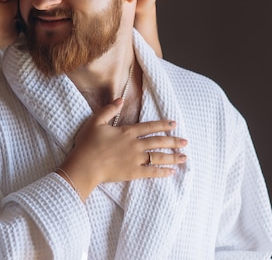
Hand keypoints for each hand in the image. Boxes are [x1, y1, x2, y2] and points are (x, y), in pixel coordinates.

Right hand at [57, 99, 186, 200]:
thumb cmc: (88, 144)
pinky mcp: (133, 173)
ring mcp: (135, 159)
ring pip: (158, 156)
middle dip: (174, 141)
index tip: (174, 124)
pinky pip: (152, 172)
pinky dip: (163, 172)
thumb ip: (109, 110)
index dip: (163, 125)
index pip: (149, 127)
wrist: (85, 165)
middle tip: (186, 141)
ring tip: (184, 157)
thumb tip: (120, 99)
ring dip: (173, 156)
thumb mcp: (96, 121)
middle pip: (158, 141)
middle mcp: (135, 145)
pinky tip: (172, 171)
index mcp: (127, 132)